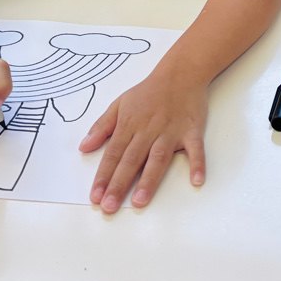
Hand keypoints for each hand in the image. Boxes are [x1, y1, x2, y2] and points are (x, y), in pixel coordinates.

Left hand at [79, 60, 208, 213]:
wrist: (181, 73)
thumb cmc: (149, 91)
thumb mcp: (119, 103)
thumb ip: (101, 126)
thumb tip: (83, 147)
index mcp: (130, 125)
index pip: (113, 154)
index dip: (103, 176)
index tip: (95, 196)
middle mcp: (148, 130)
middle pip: (131, 160)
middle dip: (119, 184)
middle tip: (109, 207)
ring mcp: (171, 131)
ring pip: (157, 159)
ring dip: (149, 180)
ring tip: (139, 201)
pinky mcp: (192, 130)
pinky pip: (196, 149)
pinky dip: (197, 163)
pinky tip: (196, 180)